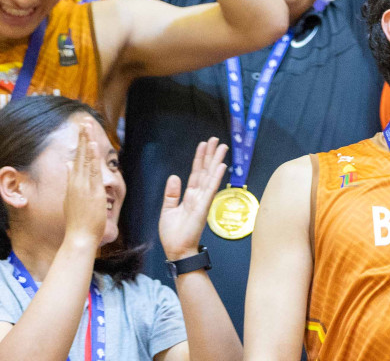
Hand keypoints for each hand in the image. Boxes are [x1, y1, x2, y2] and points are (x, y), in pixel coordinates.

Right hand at [62, 125, 107, 248]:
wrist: (79, 237)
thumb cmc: (78, 221)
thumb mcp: (71, 197)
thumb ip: (70, 180)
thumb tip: (67, 164)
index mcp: (74, 183)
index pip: (78, 158)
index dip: (81, 142)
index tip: (82, 128)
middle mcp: (77, 182)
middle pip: (80, 154)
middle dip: (83, 136)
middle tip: (84, 120)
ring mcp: (83, 185)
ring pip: (85, 159)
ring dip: (86, 141)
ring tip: (87, 125)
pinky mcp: (91, 190)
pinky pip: (92, 170)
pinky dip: (91, 157)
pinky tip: (92, 144)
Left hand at [159, 138, 227, 261]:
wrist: (177, 250)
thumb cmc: (173, 234)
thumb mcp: (168, 211)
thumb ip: (172, 194)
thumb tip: (174, 176)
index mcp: (189, 196)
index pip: (196, 173)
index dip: (199, 159)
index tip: (203, 145)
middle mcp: (198, 195)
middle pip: (205, 171)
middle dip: (210, 155)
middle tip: (215, 140)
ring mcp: (202, 200)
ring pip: (210, 176)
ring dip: (216, 161)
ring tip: (222, 147)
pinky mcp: (203, 207)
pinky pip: (211, 189)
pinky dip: (216, 177)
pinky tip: (221, 166)